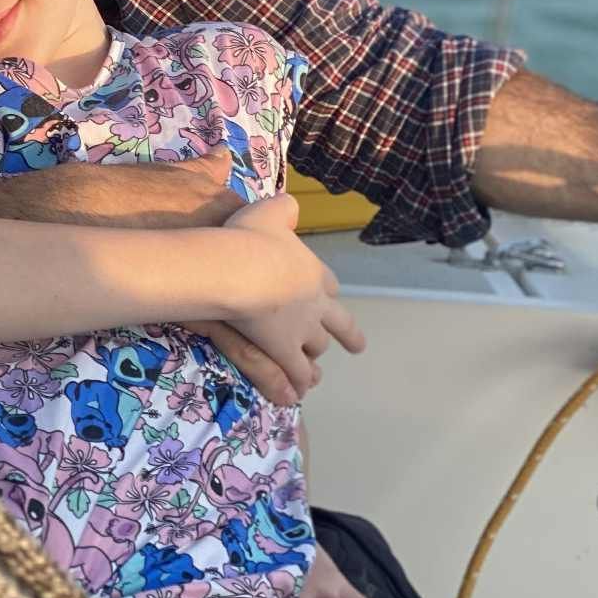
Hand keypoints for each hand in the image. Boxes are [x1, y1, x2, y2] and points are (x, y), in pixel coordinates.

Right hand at [219, 195, 362, 394]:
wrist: (240, 269)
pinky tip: (300, 391)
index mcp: (312, 271)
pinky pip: (297, 370)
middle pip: (337, 321)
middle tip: (357, 346)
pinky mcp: (285, 350)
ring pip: (317, 346)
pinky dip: (300, 380)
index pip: (328, 283)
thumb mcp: (269, 211)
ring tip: (317, 372)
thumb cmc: (250, 239)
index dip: (327, 290)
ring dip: (317, 357)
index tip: (329, 296)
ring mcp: (302, 328)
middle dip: (348, 334)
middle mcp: (315, 302)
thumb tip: (291, 206)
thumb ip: (284, 209)